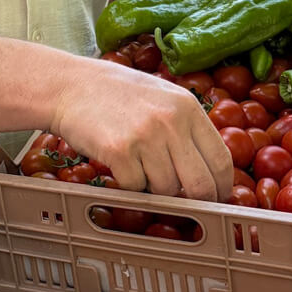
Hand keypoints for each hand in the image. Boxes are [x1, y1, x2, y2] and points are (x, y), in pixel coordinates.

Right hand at [50, 58, 232, 201]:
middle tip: (187, 205)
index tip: (216, 198)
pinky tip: (119, 164)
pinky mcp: (119, 152)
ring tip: (139, 167)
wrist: (70, 86)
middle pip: (200, 184)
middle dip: (196, 201)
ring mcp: (145, 137)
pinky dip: (129, 185)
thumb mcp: (162, 97)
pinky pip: (136, 188)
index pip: (220, 160)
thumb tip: (211, 170)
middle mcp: (171, 121)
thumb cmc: (116, 93)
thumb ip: (188, 127)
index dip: (221, 186)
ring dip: (154, 188)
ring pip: (167, 190)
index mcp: (188, 107)